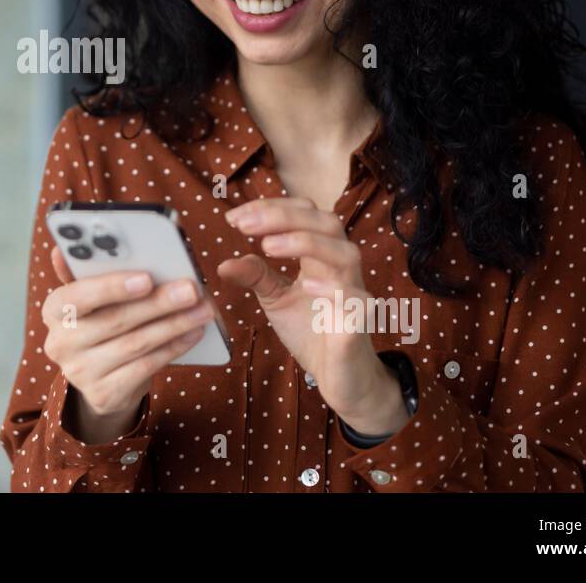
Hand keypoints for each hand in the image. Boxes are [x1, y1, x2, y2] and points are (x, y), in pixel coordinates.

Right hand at [42, 246, 213, 441]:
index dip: (111, 287)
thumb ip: (88, 271)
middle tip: (191, 290)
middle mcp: (60, 343)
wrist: (100, 377)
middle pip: (115, 320)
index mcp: (54, 310)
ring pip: (135, 344)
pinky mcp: (104, 394)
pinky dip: (173, 348)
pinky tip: (193, 333)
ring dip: (174, 324)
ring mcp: (80, 372)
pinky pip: (145, 367)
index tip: (147, 278)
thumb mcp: (91, 297)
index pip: (77, 296)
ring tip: (202, 309)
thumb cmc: (99, 321)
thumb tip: (63, 248)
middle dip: (158, 303)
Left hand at [217, 197, 408, 435]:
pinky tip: (305, 284)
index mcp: (322, 256)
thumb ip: (256, 276)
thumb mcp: (276, 300)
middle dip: (284, 217)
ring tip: (267, 246)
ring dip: (305, 242)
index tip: (235, 218)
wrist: (340, 377)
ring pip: (345, 253)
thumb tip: (225, 263)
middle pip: (326, 223)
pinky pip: (356, 298)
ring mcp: (354, 293)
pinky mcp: (360, 323)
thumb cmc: (313, 332)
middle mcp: (341, 267)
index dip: (271, 208)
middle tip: (245, 224)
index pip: (305, 215)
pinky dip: (333, 287)